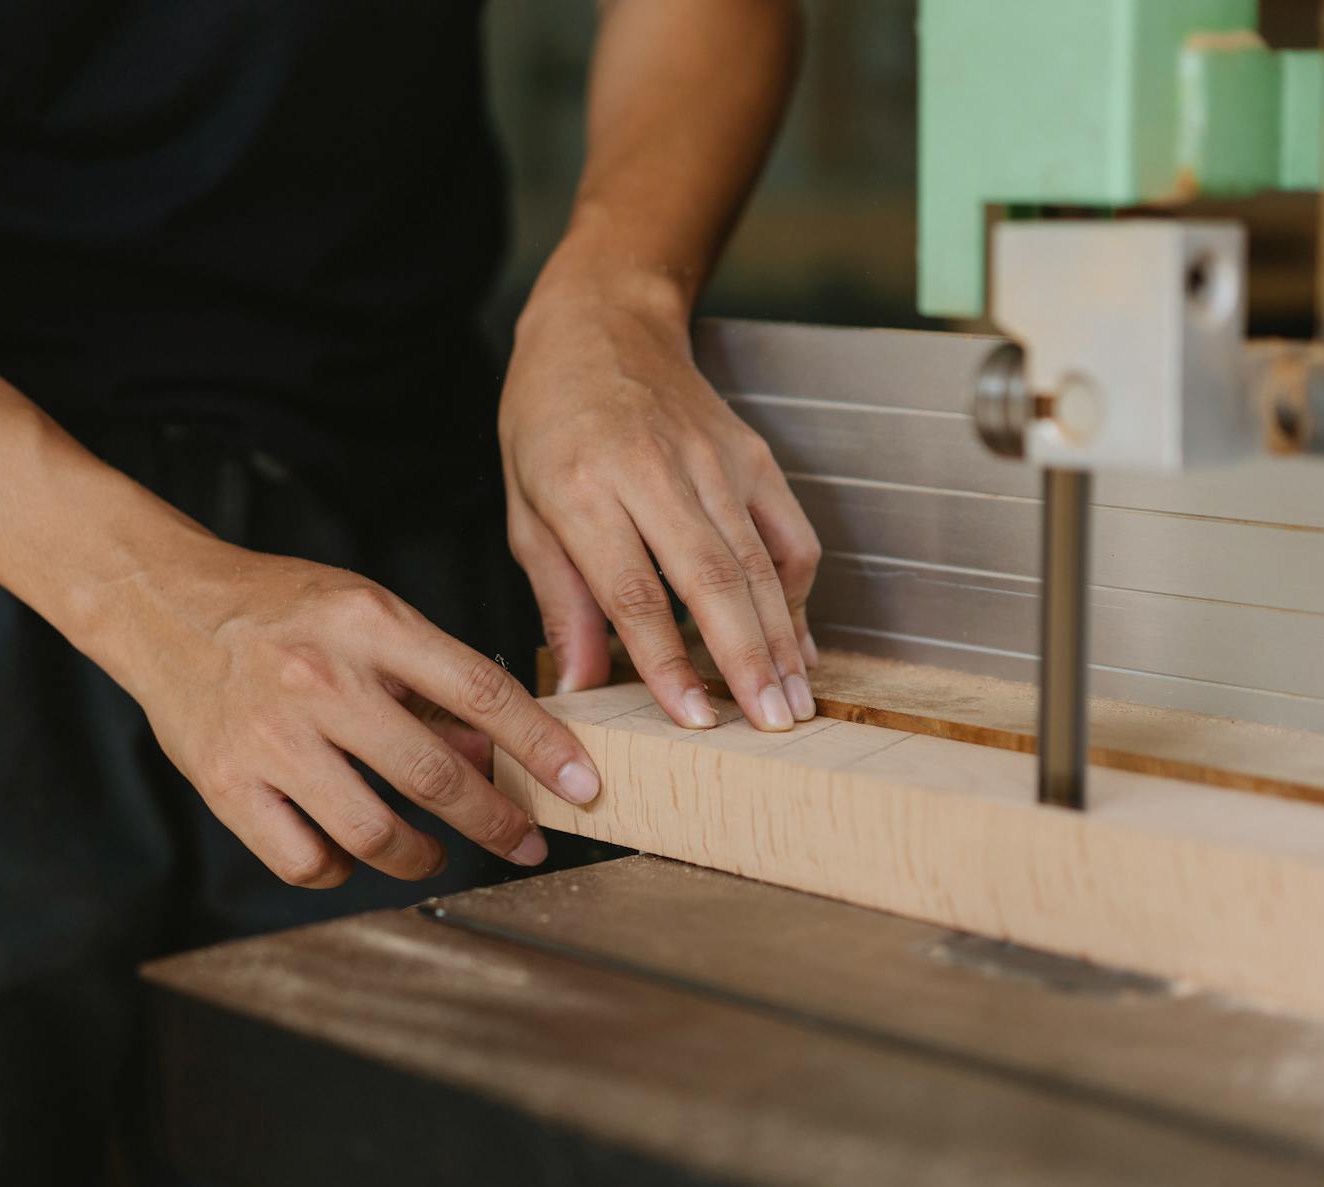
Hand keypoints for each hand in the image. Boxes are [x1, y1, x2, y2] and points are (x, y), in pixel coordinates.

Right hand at [106, 543, 602, 887]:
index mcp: (369, 624)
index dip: (541, 746)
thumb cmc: (281, 609)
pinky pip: (304, 859)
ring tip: (436, 854)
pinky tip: (352, 853)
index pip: (481, 689)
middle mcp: (321, 680)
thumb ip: (432, 680)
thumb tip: (497, 756)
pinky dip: (342, 870)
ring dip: (423, 857)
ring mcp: (270, 736)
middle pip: (435, 775)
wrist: (162, 603)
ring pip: (373, 832)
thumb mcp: (367, 612)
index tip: (582, 786)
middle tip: (528, 844)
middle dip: (498, 822)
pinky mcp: (225, 782)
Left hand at [500, 286, 821, 732]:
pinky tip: (795, 643)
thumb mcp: (525, 510)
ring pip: (758, 562)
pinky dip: (797, 593)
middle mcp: (654, 470)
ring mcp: (713, 460)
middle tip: (772, 724)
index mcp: (582, 486)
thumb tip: (579, 689)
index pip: (633, 589)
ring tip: (795, 702)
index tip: (692, 720)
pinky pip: (789, 533)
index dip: (665, 660)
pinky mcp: (753, 456)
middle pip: (712, 579)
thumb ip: (560, 600)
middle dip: (746, 661)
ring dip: (781, 640)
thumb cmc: (549, 422)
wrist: (602, 324)